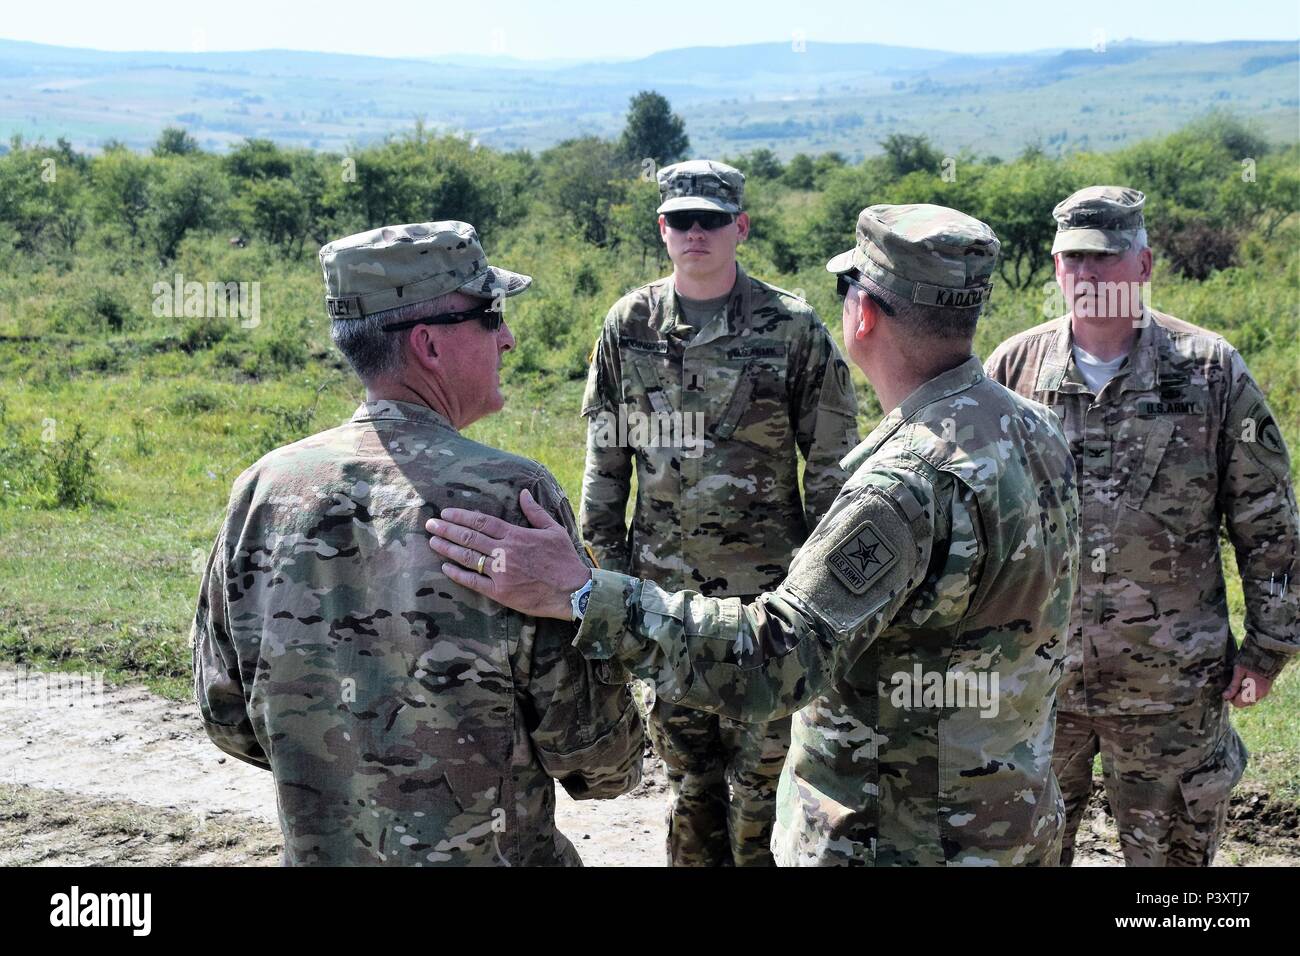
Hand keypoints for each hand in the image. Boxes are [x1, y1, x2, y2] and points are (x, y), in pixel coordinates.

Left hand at [426, 488, 591, 620]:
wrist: (572, 591)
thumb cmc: (565, 560)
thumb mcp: (554, 530)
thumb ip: (536, 512)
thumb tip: (524, 493)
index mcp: (516, 535)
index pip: (482, 522)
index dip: (461, 517)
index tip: (446, 513)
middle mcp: (505, 551)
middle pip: (469, 537)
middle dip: (447, 530)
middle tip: (430, 525)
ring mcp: (501, 572)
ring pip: (468, 557)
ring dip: (448, 549)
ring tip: (432, 542)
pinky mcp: (501, 592)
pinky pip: (473, 582)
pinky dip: (458, 574)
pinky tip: (445, 567)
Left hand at [1223, 665, 1272, 707]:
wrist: (1267, 656)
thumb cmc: (1251, 662)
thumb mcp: (1239, 671)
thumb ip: (1233, 685)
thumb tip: (1225, 696)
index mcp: (1253, 690)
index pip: (1238, 703)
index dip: (1230, 698)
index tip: (1227, 689)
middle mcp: (1260, 694)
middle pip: (1244, 704)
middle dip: (1236, 698)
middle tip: (1233, 686)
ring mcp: (1264, 693)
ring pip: (1249, 702)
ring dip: (1242, 697)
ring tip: (1240, 684)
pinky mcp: (1266, 691)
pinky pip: (1255, 697)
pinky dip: (1248, 694)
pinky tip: (1246, 684)